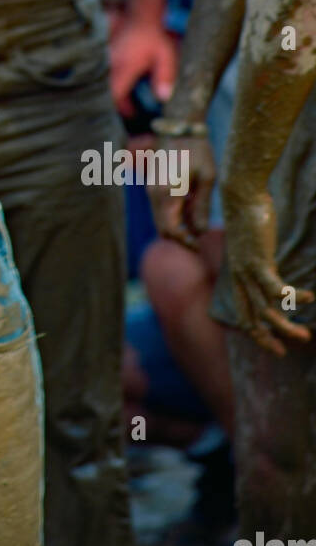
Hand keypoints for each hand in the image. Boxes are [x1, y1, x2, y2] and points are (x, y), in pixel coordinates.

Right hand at [110, 18, 178, 113]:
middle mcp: (111, 64)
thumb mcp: (165, 56)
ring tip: (126, 102)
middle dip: (115, 103)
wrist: (141, 15)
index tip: (130, 114)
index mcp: (124, 67)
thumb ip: (165, 76)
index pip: (114, 95)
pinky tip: (122, 86)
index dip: (120, 108)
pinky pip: (104, 74)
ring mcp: (107, 59)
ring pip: (103, 82)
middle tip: (126, 111)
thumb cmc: (154, 36)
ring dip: (113, 93)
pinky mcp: (106, 55)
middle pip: (106, 91)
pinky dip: (111, 82)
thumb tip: (163, 97)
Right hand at [150, 132, 215, 249]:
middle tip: (198, 239)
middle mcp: (154, 193)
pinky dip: (172, 214)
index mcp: (167, 194)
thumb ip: (202, 208)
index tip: (199, 246)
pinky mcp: (152, 183)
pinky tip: (189, 206)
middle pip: (162, 228)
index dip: (184, 242)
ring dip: (176, 225)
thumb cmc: (197, 150)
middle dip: (179, 237)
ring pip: (160, 218)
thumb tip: (200, 232)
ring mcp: (150, 188)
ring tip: (197, 220)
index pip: (170, 231)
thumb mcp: (206, 179)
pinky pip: (159, 207)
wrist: (179, 126)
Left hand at [223, 188, 312, 354]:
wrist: (241, 195)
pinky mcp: (258, 260)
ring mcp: (247, 271)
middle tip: (287, 350)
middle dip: (268, 339)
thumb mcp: (252, 246)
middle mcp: (240, 278)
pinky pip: (276, 289)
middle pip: (250, 320)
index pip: (242, 315)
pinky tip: (310, 298)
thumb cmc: (250, 218)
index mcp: (238, 277)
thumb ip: (259, 262)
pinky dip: (294, 298)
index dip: (257, 334)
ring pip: (265, 310)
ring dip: (285, 327)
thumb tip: (270, 270)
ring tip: (305, 335)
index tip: (275, 346)